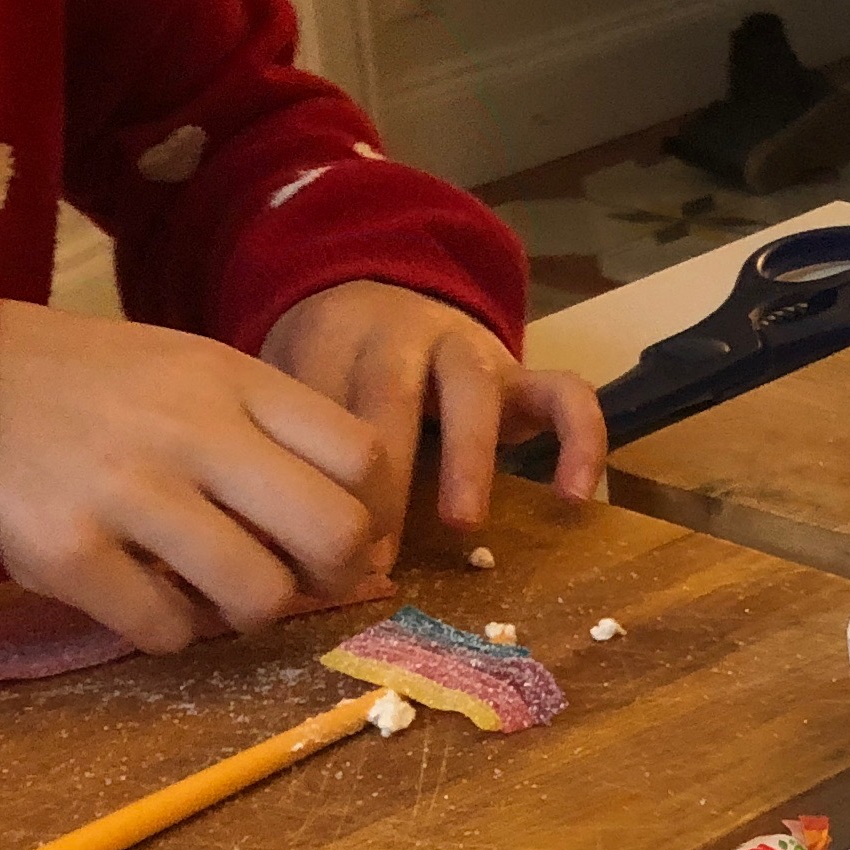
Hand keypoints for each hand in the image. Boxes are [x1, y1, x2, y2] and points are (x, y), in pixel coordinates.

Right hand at [0, 301, 391, 652]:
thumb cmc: (91, 389)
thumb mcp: (188, 372)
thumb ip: (268, 432)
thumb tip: (355, 536)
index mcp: (230, 379)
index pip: (362, 457)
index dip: (372, 515)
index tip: (344, 539)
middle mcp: (190, 431)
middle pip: (334, 533)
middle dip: (332, 576)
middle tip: (296, 579)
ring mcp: (127, 492)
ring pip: (259, 595)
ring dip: (248, 613)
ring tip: (211, 592)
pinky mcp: (68, 553)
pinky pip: (167, 630)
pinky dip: (167, 631)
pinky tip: (142, 598)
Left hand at [260, 280, 605, 548]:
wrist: (382, 294)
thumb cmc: (329, 371)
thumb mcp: (290, 386)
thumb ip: (287, 443)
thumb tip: (268, 544)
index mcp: (332, 336)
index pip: (322, 399)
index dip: (318, 473)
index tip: (315, 546)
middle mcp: (403, 334)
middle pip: (390, 391)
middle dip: (383, 477)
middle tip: (373, 555)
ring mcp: (469, 349)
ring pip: (473, 389)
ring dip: (467, 458)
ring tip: (461, 524)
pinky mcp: (524, 372)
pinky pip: (566, 394)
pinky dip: (581, 440)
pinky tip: (572, 499)